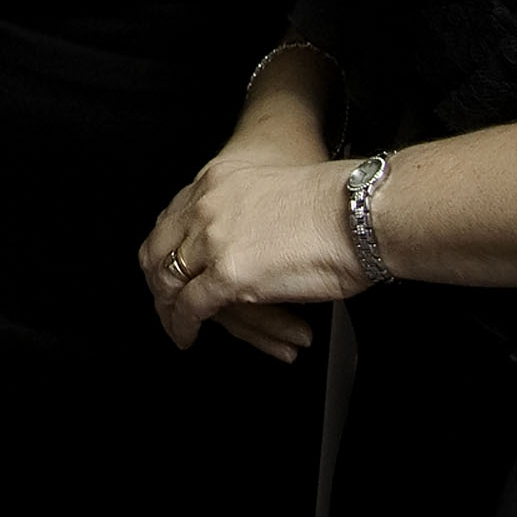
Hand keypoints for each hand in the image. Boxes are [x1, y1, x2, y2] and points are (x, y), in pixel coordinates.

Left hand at [140, 145, 365, 355]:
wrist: (358, 214)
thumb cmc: (338, 206)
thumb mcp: (274, 192)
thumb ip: (246, 212)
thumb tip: (243, 242)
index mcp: (216, 180)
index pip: (171, 217)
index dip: (165, 248)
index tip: (167, 266)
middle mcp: (206, 205)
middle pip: (158, 248)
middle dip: (157, 280)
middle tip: (164, 302)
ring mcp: (213, 239)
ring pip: (168, 279)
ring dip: (168, 308)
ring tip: (175, 325)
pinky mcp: (228, 274)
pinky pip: (191, 306)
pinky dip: (183, 325)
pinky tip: (187, 335)